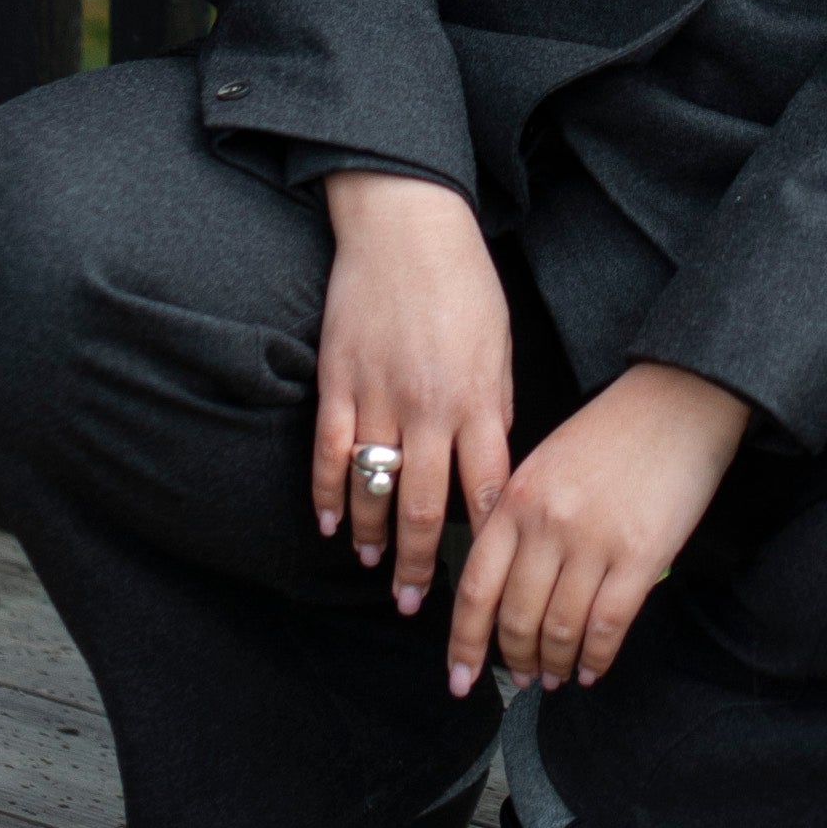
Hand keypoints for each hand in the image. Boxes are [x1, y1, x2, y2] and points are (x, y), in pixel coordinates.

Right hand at [314, 172, 513, 617]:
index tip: (485, 576)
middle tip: (417, 604)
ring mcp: (378, 395)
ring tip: (376, 568)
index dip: (486, 540)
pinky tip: (329, 523)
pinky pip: (329, 450)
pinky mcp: (338, 379)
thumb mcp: (498, 344)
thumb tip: (491, 465)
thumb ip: (494, 406)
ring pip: (375, 486)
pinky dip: (328, 493)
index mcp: (477, 399)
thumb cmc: (463, 281)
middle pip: (427, 506)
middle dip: (424, 562)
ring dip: (374, 536)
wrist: (407, 223)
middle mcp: (429, 406)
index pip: (487, 489)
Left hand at [447, 362, 750, 698]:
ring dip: (554, 663)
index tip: (459, 677)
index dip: (465, 642)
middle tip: (520, 676)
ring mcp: (593, 543)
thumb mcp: (545, 463)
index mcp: (516, 499)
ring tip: (554, 677)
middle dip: (515, 658)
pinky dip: (596, 658)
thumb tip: (505, 587)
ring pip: (560, 629)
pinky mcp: (640, 557)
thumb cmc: (612, 431)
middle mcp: (547, 524)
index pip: (476, 587)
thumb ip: (519, 519)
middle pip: (516, 617)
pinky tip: (591, 669)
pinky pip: (608, 626)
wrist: (679, 401)